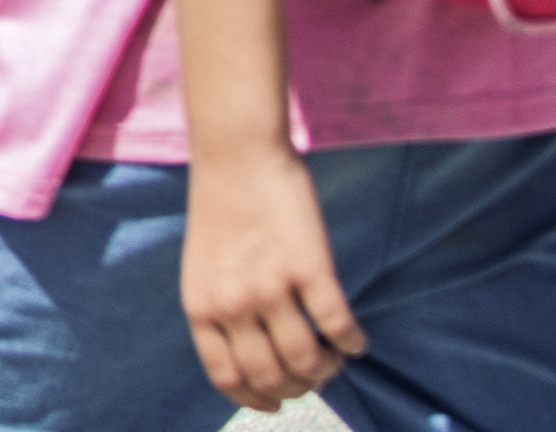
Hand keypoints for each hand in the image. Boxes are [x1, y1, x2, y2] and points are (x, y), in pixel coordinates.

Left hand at [181, 141, 362, 410]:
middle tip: (312, 373)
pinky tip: (354, 340)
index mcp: (200, 307)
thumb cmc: (221, 209)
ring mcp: (271, 288)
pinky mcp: (310, 268)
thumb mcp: (203, 268)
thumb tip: (256, 361)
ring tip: (333, 357)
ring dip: (326, 370)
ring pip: (307, 362)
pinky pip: (339, 329)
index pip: (228, 378)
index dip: (257, 399)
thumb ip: (222, 313)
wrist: (237, 153)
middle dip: (297, 387)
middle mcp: (232, 304)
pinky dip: (352, 344)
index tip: (276, 402)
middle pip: (272, 378)